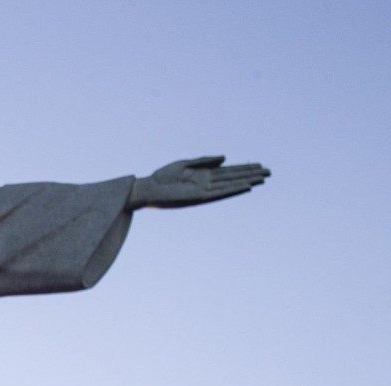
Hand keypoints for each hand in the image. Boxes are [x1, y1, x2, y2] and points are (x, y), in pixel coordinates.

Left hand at [130, 155, 269, 208]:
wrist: (148, 188)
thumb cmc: (162, 176)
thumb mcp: (185, 163)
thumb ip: (205, 161)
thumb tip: (225, 157)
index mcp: (203, 174)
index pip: (228, 171)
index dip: (244, 168)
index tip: (259, 165)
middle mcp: (207, 183)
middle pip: (233, 177)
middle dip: (250, 174)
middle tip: (269, 172)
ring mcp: (204, 190)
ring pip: (230, 185)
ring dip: (246, 181)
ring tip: (262, 179)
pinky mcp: (199, 197)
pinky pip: (220, 193)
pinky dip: (232, 189)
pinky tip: (245, 186)